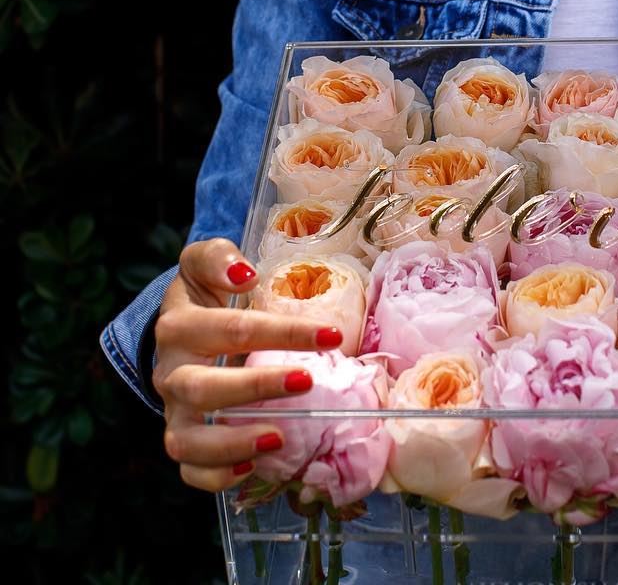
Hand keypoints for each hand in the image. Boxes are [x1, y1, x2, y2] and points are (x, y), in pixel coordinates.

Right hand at [153, 237, 344, 491]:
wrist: (179, 327)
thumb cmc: (207, 293)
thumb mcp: (205, 263)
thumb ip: (219, 257)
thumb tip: (245, 273)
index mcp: (180, 325)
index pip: (231, 328)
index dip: (282, 331)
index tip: (331, 334)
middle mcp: (171, 371)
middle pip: (203, 387)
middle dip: (256, 388)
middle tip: (307, 380)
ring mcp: (173, 410)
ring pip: (187, 438)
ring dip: (233, 441)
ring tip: (279, 436)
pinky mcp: (181, 437)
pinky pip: (188, 468)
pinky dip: (215, 475)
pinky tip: (251, 466)